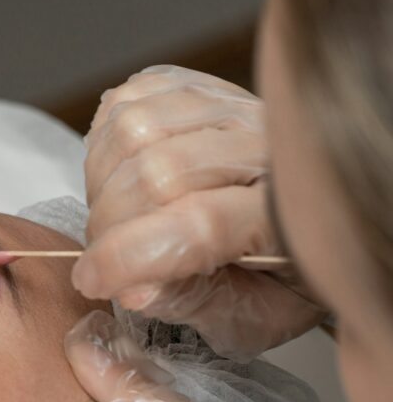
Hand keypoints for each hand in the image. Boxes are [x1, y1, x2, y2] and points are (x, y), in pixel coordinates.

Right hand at [77, 65, 325, 360]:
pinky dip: (107, 135)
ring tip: (114, 214)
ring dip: (102, 179)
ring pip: (136, 127)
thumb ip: (190, 302)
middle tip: (105, 255)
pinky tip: (120, 169)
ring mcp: (238, 108)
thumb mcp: (247, 316)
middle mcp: (268, 148)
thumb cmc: (276, 277)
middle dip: (107, 223)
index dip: (127, 256)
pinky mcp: (207, 86)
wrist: (310, 217)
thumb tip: (131, 288)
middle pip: (158, 171)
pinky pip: (134, 94)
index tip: (91, 280)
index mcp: (290, 218)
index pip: (198, 225)